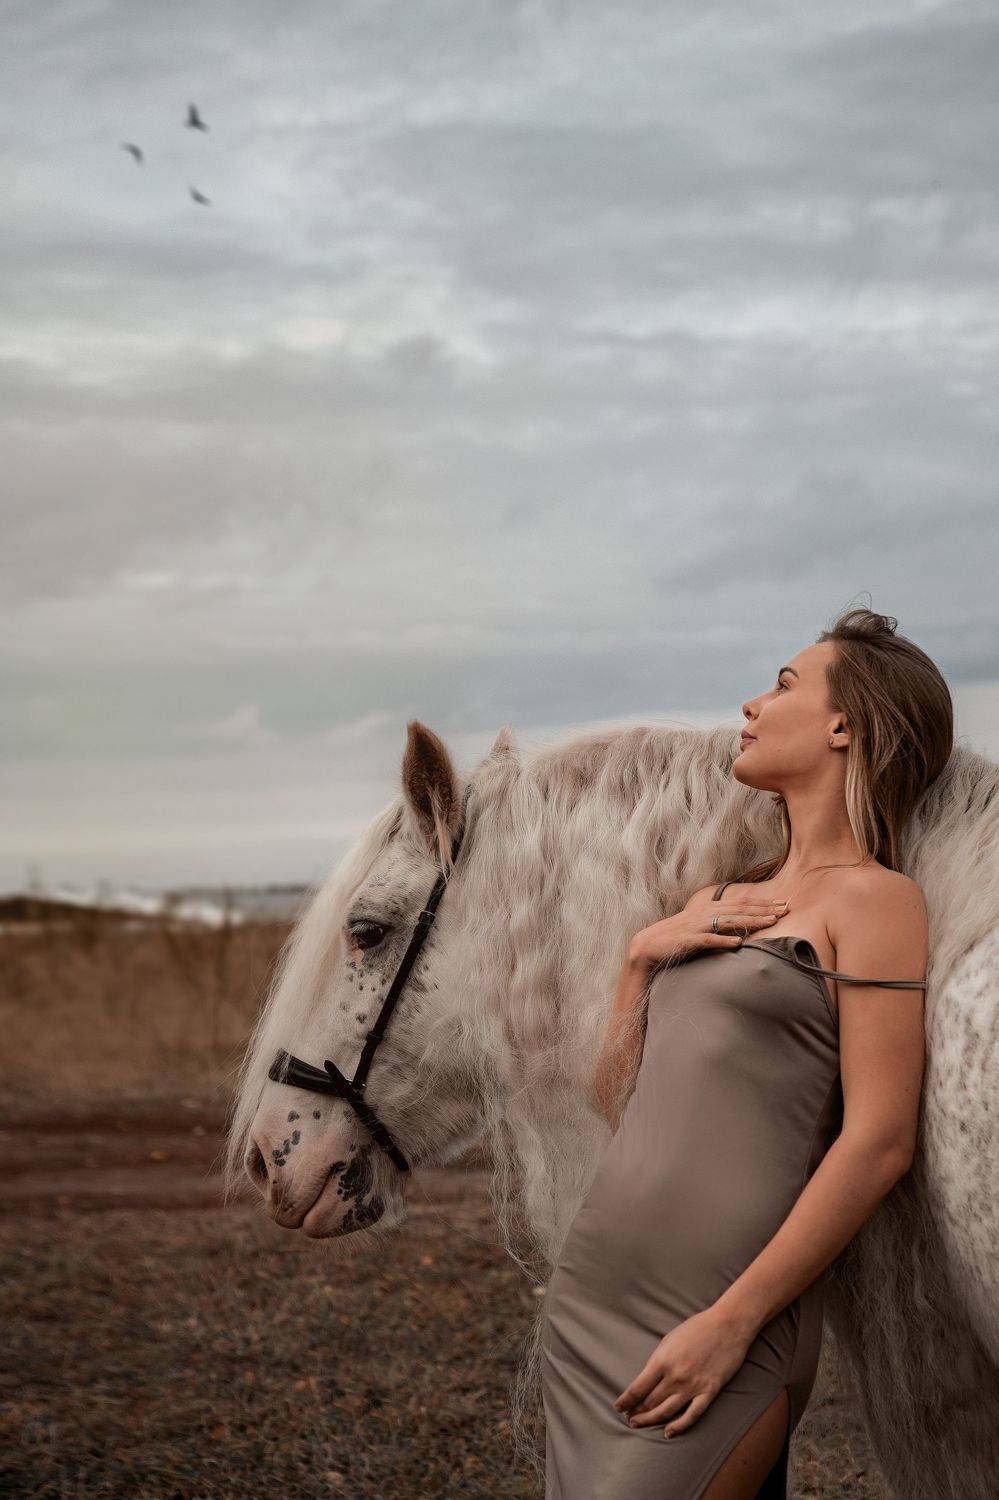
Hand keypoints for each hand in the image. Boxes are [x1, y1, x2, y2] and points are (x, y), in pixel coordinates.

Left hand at [612, 1307, 754, 1438]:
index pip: (638, 1388)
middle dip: (636, 1412)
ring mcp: (693, 1386)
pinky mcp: (709, 1392)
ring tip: (640, 1424)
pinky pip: (691, 1415)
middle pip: (650, 1402)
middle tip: (629, 1418)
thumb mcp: (669, 1339)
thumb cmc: (697, 1328)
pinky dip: (679, 1427)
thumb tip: (647, 1379)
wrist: (727, 1325)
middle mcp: (675, 1376)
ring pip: (666, 1412)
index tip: (619, 1407)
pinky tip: (668, 1432)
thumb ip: (658, 1360)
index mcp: (662, 1360)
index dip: (626, 1401)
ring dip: (651, 1420)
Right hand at [629, 895, 789, 971]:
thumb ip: (717, 925)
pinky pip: (710, 940)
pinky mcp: (690, 940)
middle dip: (764, 908)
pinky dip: (724, 941)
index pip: (741, 903)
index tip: (782, 903)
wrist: (648, 945)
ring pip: (729, 921)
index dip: (762, 903)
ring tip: (771, 922)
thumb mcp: (698, 927)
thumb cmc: (675, 938)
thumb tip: (738, 930)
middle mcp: (705, 913)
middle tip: (786, 909)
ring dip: (751, 921)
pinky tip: (739, 943)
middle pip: (740, 908)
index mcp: (708, 908)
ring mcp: (697, 926)